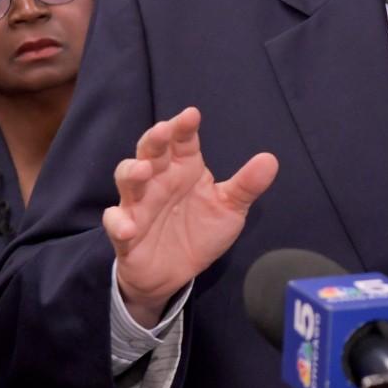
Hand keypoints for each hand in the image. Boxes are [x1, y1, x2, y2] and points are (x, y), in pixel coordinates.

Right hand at [103, 107, 278, 326]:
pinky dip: (119, 223)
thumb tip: (271, 159)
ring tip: (142, 170)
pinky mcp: (125, 232)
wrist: (175, 273)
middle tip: (163, 131)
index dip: (184, 128)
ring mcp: (139, 205)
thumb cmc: (199, 231)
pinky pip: (116, 224)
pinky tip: (129, 227)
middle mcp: (159, 181)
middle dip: (155, 140)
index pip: (183, 142)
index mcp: (184, 169)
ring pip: (128, 181)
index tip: (192, 115)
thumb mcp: (229, 209)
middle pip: (151, 152)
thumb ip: (247, 186)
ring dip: (131, 173)